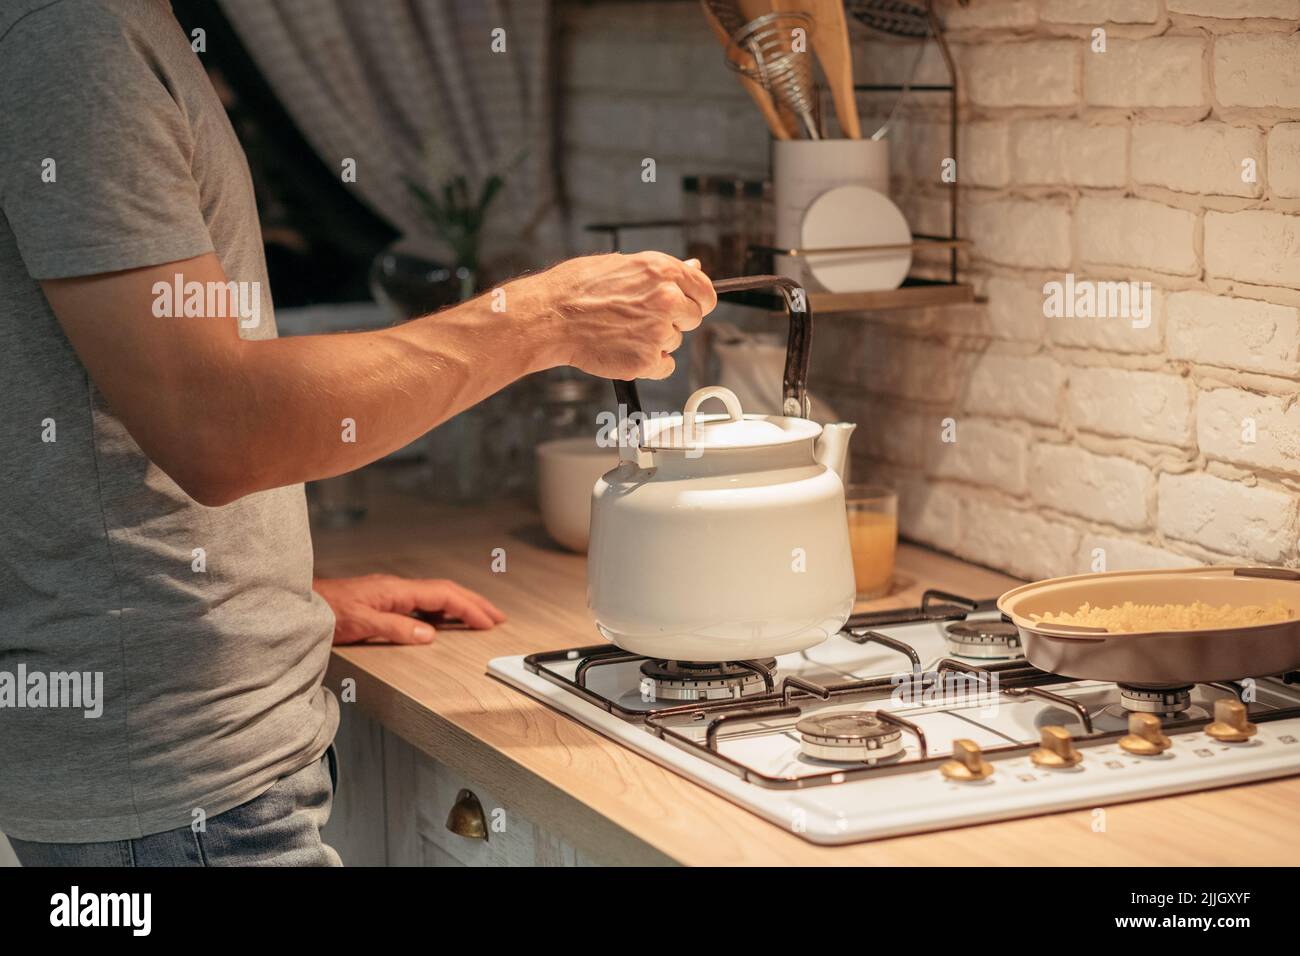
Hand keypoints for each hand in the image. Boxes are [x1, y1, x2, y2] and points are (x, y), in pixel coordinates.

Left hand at [313, 574, 506, 645]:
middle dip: (474, 603)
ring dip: (460, 606)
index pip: (443, 597)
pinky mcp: (383, 601)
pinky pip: (421, 603)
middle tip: (496, 617)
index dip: (469, 609)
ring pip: (435, 596)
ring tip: (478, 619)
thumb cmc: (327, 611)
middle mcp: (397, 588)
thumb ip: (398, 629)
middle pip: (445, 592)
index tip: (488, 621)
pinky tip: (441, 624)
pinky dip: (440, 612)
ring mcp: (391, 593)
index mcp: (397, 591)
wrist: (301, 604)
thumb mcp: (363, 624)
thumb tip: (430, 635)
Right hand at [525, 252, 717, 379]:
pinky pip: (664, 367)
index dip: (698, 301)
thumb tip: (693, 268)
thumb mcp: (623, 264)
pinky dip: (649, 364)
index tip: (690, 306)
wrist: (551, 317)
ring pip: (675, 342)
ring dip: (656, 341)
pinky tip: (625, 350)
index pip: (705, 291)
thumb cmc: (577, 288)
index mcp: (663, 271)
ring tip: (622, 331)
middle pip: (693, 319)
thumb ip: (663, 270)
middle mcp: (667, 300)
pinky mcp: (647, 360)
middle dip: (675, 321)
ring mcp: (658, 332)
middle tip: (642, 319)